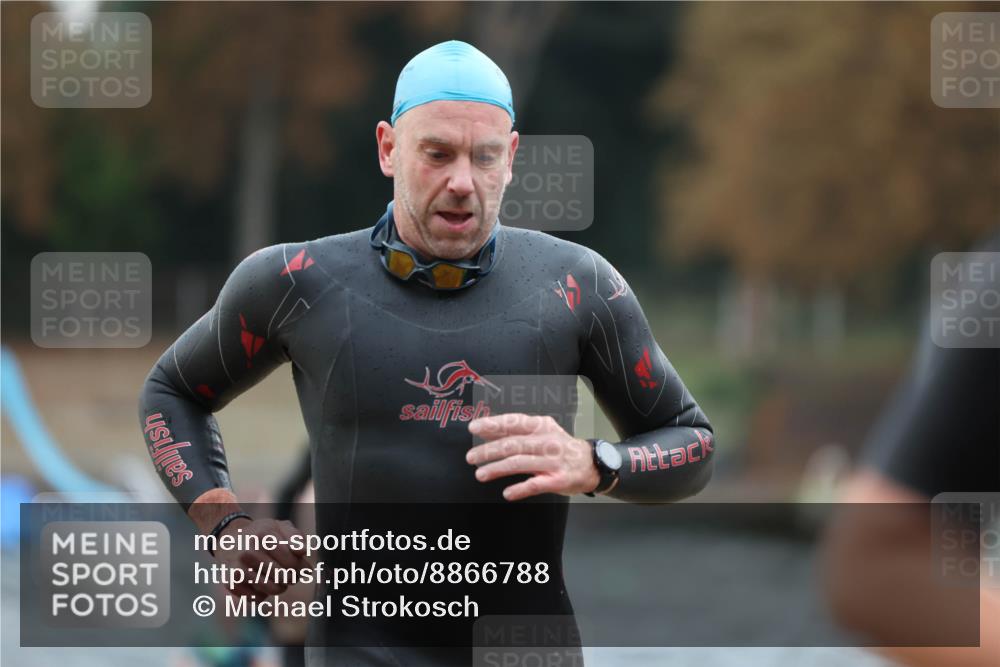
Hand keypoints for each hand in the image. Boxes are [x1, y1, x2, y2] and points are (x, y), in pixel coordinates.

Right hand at [213, 517, 309, 598]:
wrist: (230, 540)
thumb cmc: (261, 535)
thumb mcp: (279, 527)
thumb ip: (295, 537)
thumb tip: (303, 551)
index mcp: (263, 535)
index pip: (292, 562)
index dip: (302, 568)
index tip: (304, 569)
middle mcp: (249, 552)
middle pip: (284, 576)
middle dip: (292, 577)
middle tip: (291, 573)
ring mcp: (238, 568)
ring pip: (272, 589)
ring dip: (280, 587)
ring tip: (278, 578)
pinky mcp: (230, 582)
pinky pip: (257, 598)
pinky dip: (263, 594)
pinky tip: (261, 583)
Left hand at [466, 413, 599, 500]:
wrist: (591, 464)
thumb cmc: (560, 447)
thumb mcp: (542, 431)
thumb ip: (515, 431)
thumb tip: (486, 431)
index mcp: (541, 427)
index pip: (514, 422)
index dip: (493, 424)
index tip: (474, 428)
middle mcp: (547, 442)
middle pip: (514, 444)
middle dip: (489, 450)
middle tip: (471, 456)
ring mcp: (553, 462)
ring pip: (521, 463)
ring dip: (498, 469)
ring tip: (480, 474)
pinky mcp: (558, 480)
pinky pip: (536, 485)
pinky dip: (520, 489)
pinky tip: (507, 493)